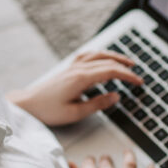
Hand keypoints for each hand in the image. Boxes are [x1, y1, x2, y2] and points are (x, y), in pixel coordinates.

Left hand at [7, 51, 142, 125]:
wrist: (27, 104)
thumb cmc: (48, 110)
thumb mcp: (75, 113)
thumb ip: (98, 104)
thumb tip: (116, 96)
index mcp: (81, 78)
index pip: (111, 72)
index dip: (128, 76)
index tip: (139, 82)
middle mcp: (77, 68)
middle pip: (107, 61)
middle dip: (125, 67)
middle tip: (138, 75)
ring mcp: (72, 66)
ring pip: (98, 55)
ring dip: (115, 57)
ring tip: (127, 62)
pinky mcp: (68, 68)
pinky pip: (88, 55)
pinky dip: (100, 55)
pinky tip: (104, 58)